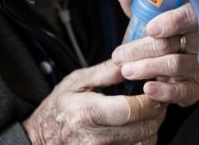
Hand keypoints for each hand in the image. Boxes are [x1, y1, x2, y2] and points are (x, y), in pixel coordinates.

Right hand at [22, 59, 165, 144]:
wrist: (40, 140)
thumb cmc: (57, 109)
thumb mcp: (75, 82)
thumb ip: (106, 72)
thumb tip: (131, 61)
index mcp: (87, 113)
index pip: (131, 109)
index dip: (150, 99)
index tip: (154, 88)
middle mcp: (95, 138)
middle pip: (144, 128)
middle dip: (158, 111)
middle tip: (159, 98)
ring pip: (145, 142)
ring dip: (153, 126)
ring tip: (148, 112)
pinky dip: (143, 139)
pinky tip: (138, 127)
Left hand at [112, 0, 198, 107]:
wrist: (181, 69)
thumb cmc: (165, 38)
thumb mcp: (153, 21)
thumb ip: (141, 9)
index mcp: (192, 18)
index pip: (189, 15)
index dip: (171, 21)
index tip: (150, 28)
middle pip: (172, 43)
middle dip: (142, 49)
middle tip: (119, 55)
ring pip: (174, 64)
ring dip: (147, 68)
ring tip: (126, 71)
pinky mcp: (196, 87)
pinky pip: (181, 90)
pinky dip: (163, 90)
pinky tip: (148, 89)